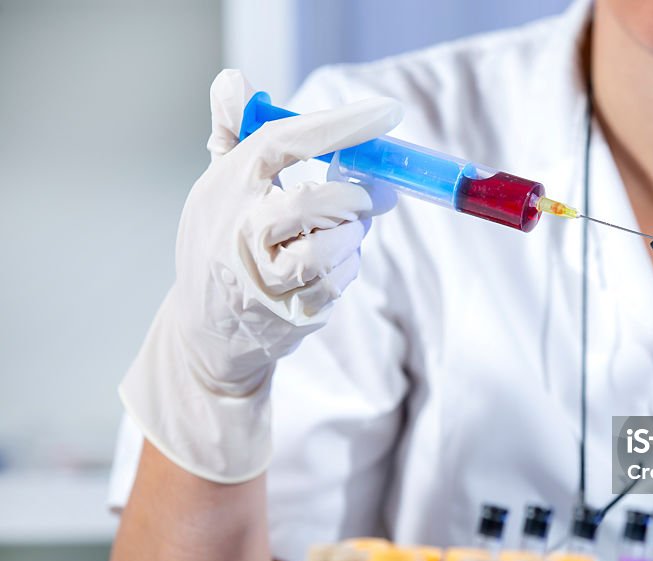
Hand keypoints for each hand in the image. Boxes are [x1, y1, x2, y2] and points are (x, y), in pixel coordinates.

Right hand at [120, 69, 401, 481]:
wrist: (205, 328)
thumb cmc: (219, 244)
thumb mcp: (216, 186)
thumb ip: (231, 133)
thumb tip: (233, 80)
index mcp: (229, 185)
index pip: (284, 141)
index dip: (339, 125)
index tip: (387, 113)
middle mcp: (240, 231)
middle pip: (313, 202)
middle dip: (353, 198)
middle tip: (373, 195)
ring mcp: (262, 277)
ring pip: (329, 248)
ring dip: (351, 237)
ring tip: (344, 233)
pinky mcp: (286, 312)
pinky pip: (337, 282)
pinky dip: (347, 267)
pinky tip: (335, 264)